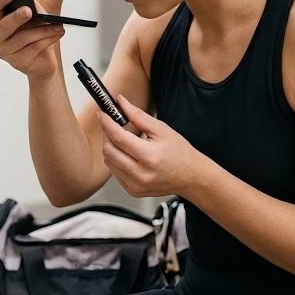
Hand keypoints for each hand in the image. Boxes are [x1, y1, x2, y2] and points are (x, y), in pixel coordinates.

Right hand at [0, 0, 64, 79]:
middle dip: (16, 17)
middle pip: (4, 25)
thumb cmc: (39, 29)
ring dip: (43, 30)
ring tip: (57, 25)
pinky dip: (48, 39)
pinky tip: (58, 33)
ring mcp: (6, 50)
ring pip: (23, 37)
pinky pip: (33, 48)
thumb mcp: (36, 11)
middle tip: (29, 11)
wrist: (45, 58)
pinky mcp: (17, 62)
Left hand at [98, 94, 215, 198]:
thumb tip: (121, 103)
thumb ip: (138, 116)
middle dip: (107, 135)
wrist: (191, 177)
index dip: (107, 123)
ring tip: (125, 141)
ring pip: (109, 162)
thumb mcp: (162, 129)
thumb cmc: (180, 153)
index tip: (103, 113)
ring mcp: (135, 185)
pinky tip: (129, 155)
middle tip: (113, 125)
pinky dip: (117, 160)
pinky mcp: (133, 191)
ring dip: (111, 147)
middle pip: (109, 150)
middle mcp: (140, 174)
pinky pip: (115, 172)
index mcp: (149, 156)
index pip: (118, 137)